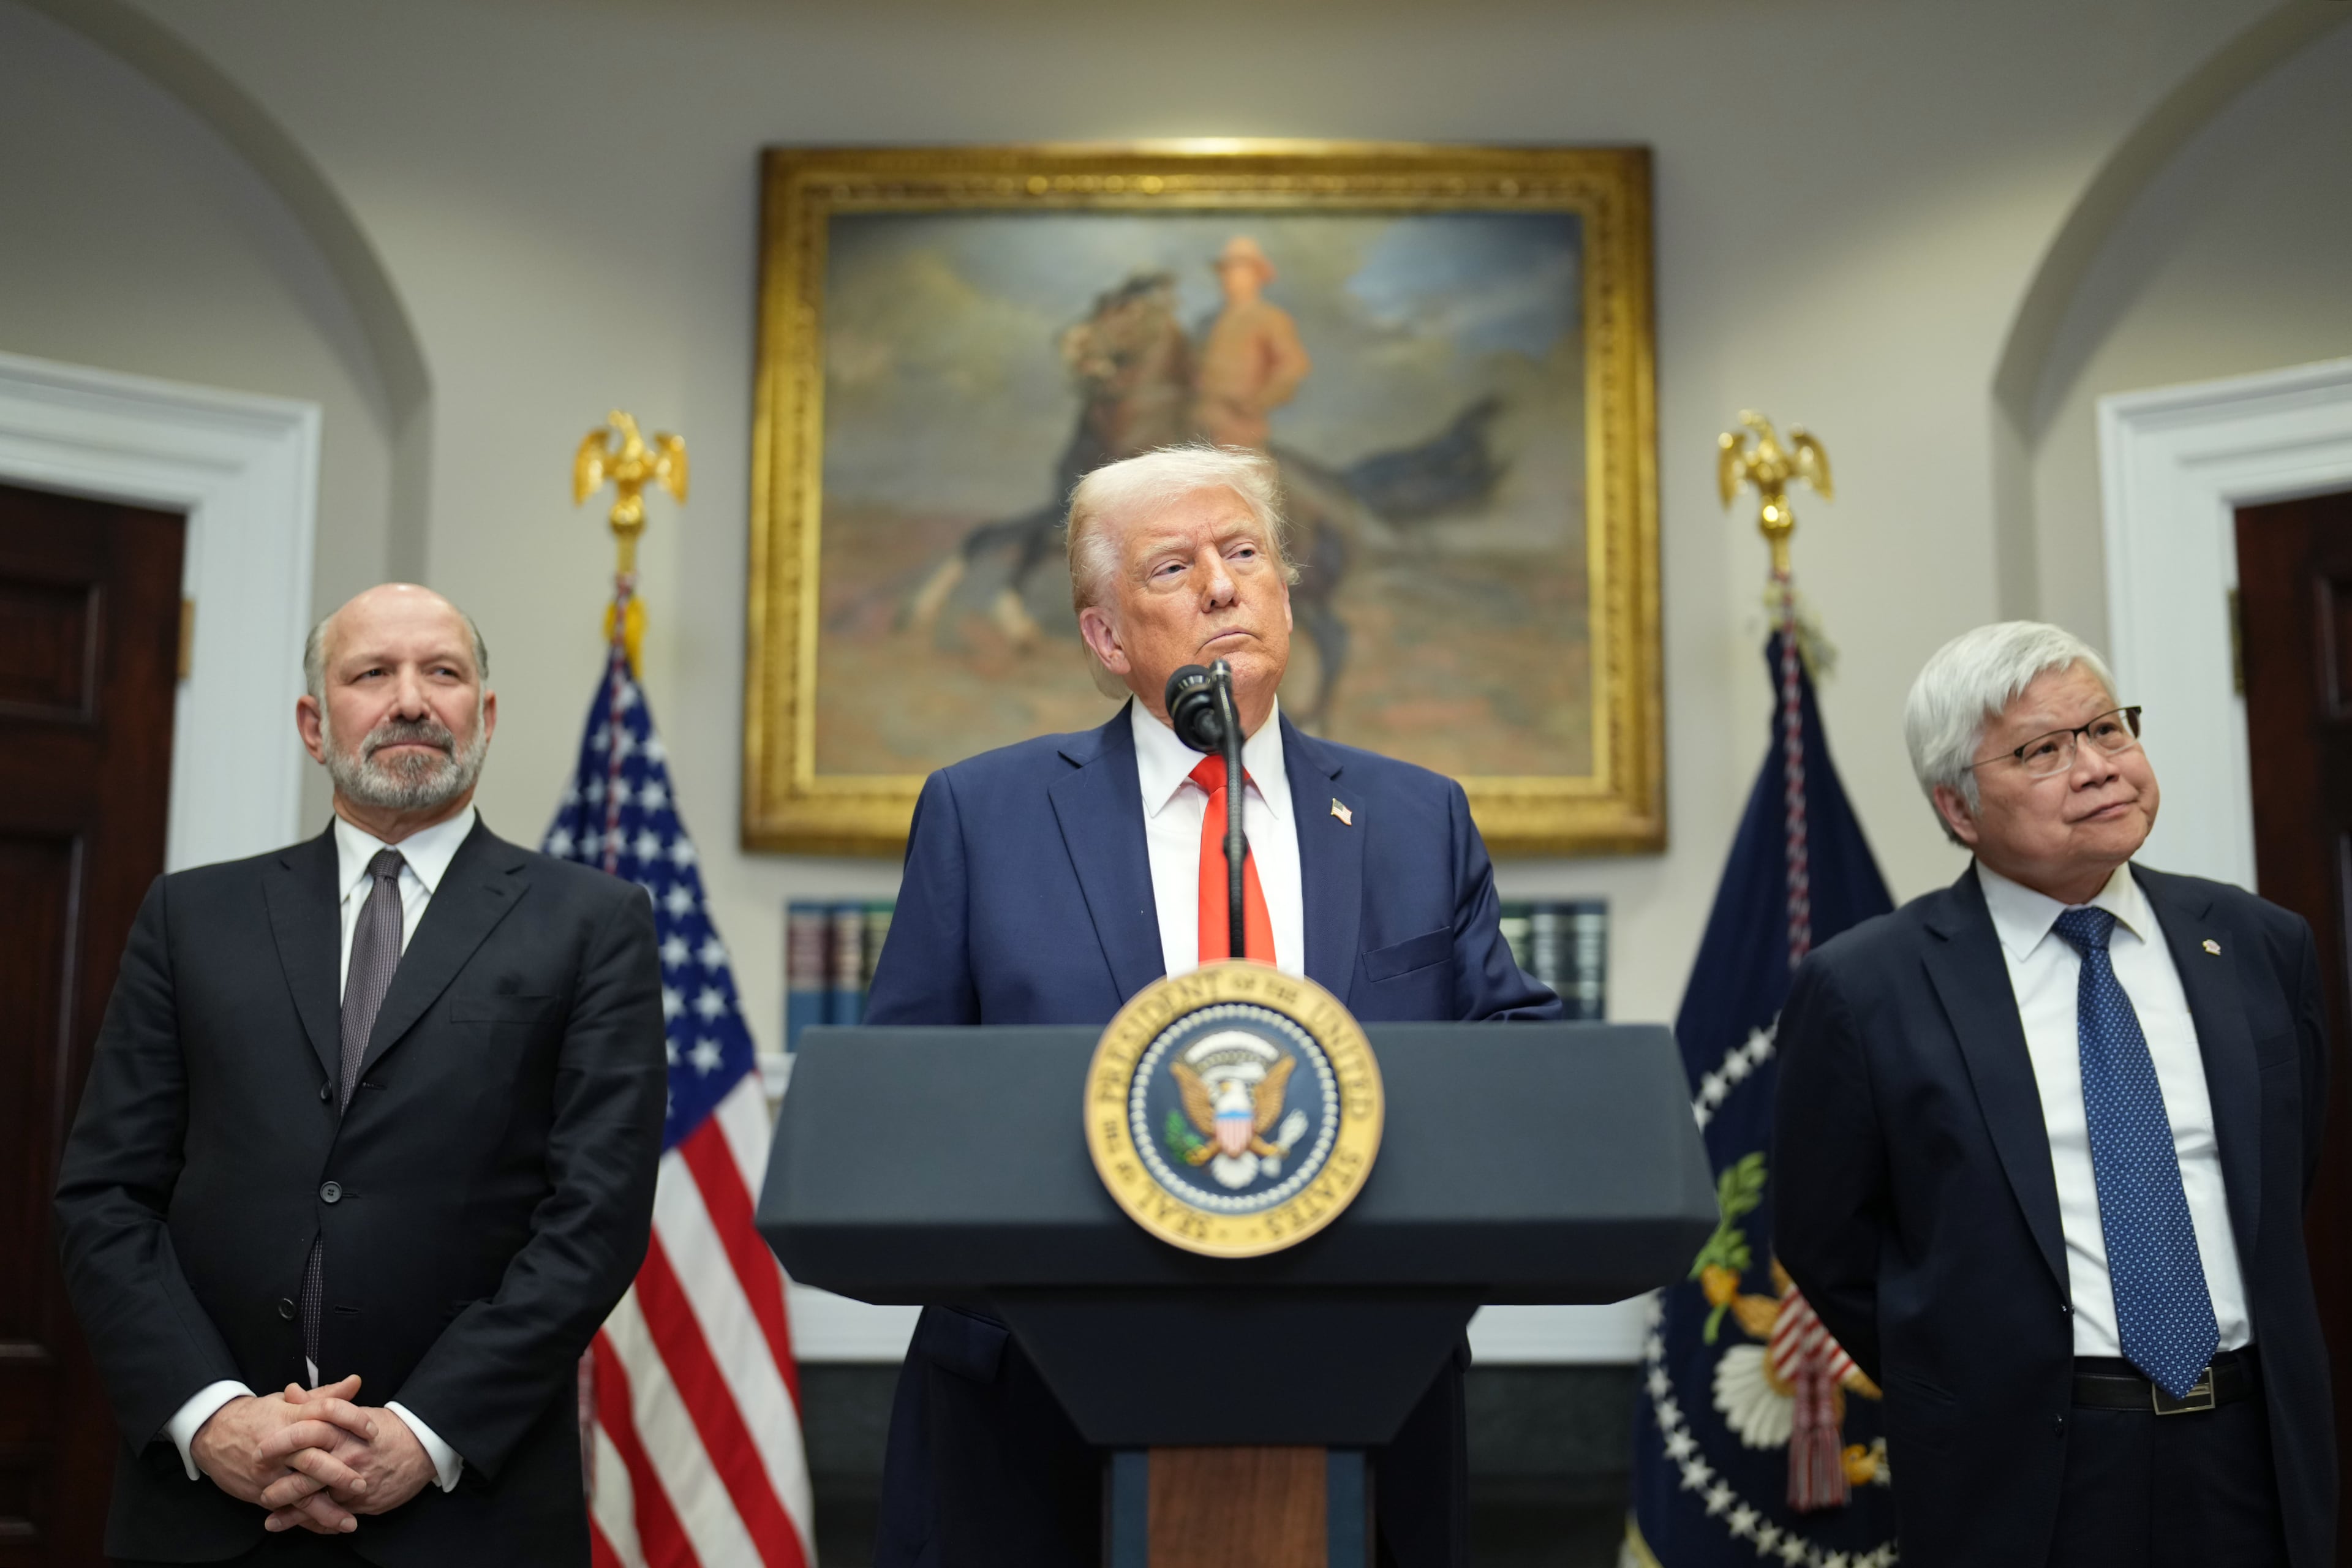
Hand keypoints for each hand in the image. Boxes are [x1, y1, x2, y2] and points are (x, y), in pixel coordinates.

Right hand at [190, 1375, 375, 1532]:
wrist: (212, 1433)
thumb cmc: (257, 1415)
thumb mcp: (287, 1401)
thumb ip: (324, 1395)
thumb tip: (356, 1381)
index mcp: (291, 1417)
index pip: (328, 1413)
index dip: (353, 1419)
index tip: (374, 1431)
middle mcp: (282, 1446)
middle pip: (314, 1459)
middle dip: (339, 1474)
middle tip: (363, 1483)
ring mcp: (270, 1472)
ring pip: (300, 1492)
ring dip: (326, 1508)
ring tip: (350, 1521)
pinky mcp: (260, 1491)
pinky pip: (286, 1509)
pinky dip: (307, 1521)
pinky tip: (327, 1528)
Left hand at [263, 1388, 435, 1531]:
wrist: (424, 1447)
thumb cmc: (386, 1428)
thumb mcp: (352, 1412)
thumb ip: (318, 1404)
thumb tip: (290, 1391)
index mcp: (345, 1433)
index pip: (306, 1433)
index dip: (280, 1442)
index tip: (258, 1449)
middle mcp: (349, 1459)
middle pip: (307, 1476)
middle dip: (280, 1487)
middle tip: (260, 1491)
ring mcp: (357, 1484)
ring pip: (318, 1502)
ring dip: (291, 1512)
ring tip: (270, 1518)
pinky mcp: (365, 1504)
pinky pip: (335, 1516)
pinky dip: (314, 1523)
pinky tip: (296, 1526)